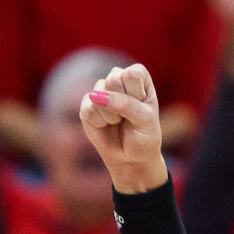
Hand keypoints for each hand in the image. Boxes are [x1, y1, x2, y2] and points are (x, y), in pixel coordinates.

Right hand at [80, 63, 168, 193]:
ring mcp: (101, 91)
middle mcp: (119, 80)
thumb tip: (95, 96)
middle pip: (114, 78)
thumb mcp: (145, 121)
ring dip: (112, 115)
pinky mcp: (87, 105)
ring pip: (100, 92)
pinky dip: (100, 122)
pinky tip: (106, 126)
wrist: (132, 160)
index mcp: (138, 78)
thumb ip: (126, 104)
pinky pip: (89, 107)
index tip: (143, 108)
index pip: (133, 73)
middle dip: (123, 103)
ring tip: (119, 122)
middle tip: (130, 117)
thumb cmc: (144, 137)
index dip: (137, 94)